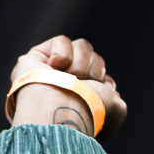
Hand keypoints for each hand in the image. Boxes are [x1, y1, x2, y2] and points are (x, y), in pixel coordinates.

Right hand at [8, 35, 127, 137]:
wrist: (64, 108)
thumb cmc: (89, 112)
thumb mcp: (116, 112)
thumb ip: (117, 101)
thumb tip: (110, 92)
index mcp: (84, 97)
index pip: (101, 76)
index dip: (103, 80)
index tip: (104, 90)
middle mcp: (67, 83)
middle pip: (94, 57)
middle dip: (94, 71)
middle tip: (84, 85)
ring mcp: (51, 69)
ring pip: (81, 45)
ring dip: (81, 63)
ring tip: (69, 79)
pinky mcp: (37, 56)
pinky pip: (61, 41)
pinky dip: (62, 54)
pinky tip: (54, 68)